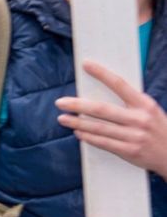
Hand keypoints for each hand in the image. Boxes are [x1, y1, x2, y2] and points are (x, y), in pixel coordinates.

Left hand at [56, 60, 166, 176]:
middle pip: (102, 109)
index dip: (102, 73)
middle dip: (78, 105)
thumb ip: (130, 102)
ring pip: (99, 128)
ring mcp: (135, 136)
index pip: (120, 84)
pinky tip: (78, 132)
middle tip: (60, 102)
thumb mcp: (149, 111)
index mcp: (145, 104)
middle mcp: (139, 119)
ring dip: (77, 122)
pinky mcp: (130, 151)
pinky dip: (88, 137)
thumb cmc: (158, 128)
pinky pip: (104, 142)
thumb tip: (98, 91)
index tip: (85, 64)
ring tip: (62, 118)